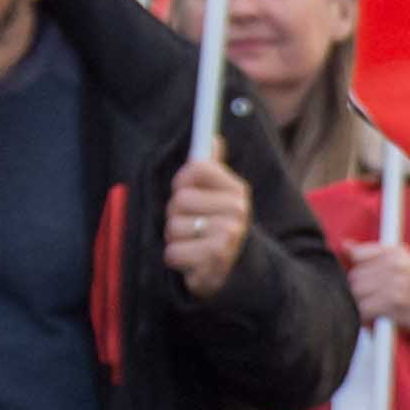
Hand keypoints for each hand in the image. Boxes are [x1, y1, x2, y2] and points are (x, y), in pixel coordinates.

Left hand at [162, 153, 252, 297]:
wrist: (236, 271)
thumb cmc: (216, 228)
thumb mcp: (218, 197)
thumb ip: (212, 168)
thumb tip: (212, 138)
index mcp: (236, 190)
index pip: (196, 167)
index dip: (183, 181)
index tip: (188, 193)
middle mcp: (237, 210)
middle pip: (179, 200)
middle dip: (176, 216)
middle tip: (193, 226)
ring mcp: (228, 235)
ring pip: (173, 227)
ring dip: (176, 240)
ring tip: (193, 245)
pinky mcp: (215, 259)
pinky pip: (173, 252)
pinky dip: (177, 259)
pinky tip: (192, 261)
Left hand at [344, 235, 409, 361]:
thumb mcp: (399, 268)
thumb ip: (371, 256)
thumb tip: (344, 245)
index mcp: (398, 252)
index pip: (358, 254)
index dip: (358, 270)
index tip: (369, 280)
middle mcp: (399, 263)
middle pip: (354, 275)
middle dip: (358, 291)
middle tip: (375, 299)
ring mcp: (398, 282)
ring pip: (356, 292)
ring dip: (361, 304)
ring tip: (376, 307)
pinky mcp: (395, 302)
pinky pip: (364, 308)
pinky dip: (366, 317)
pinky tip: (377, 317)